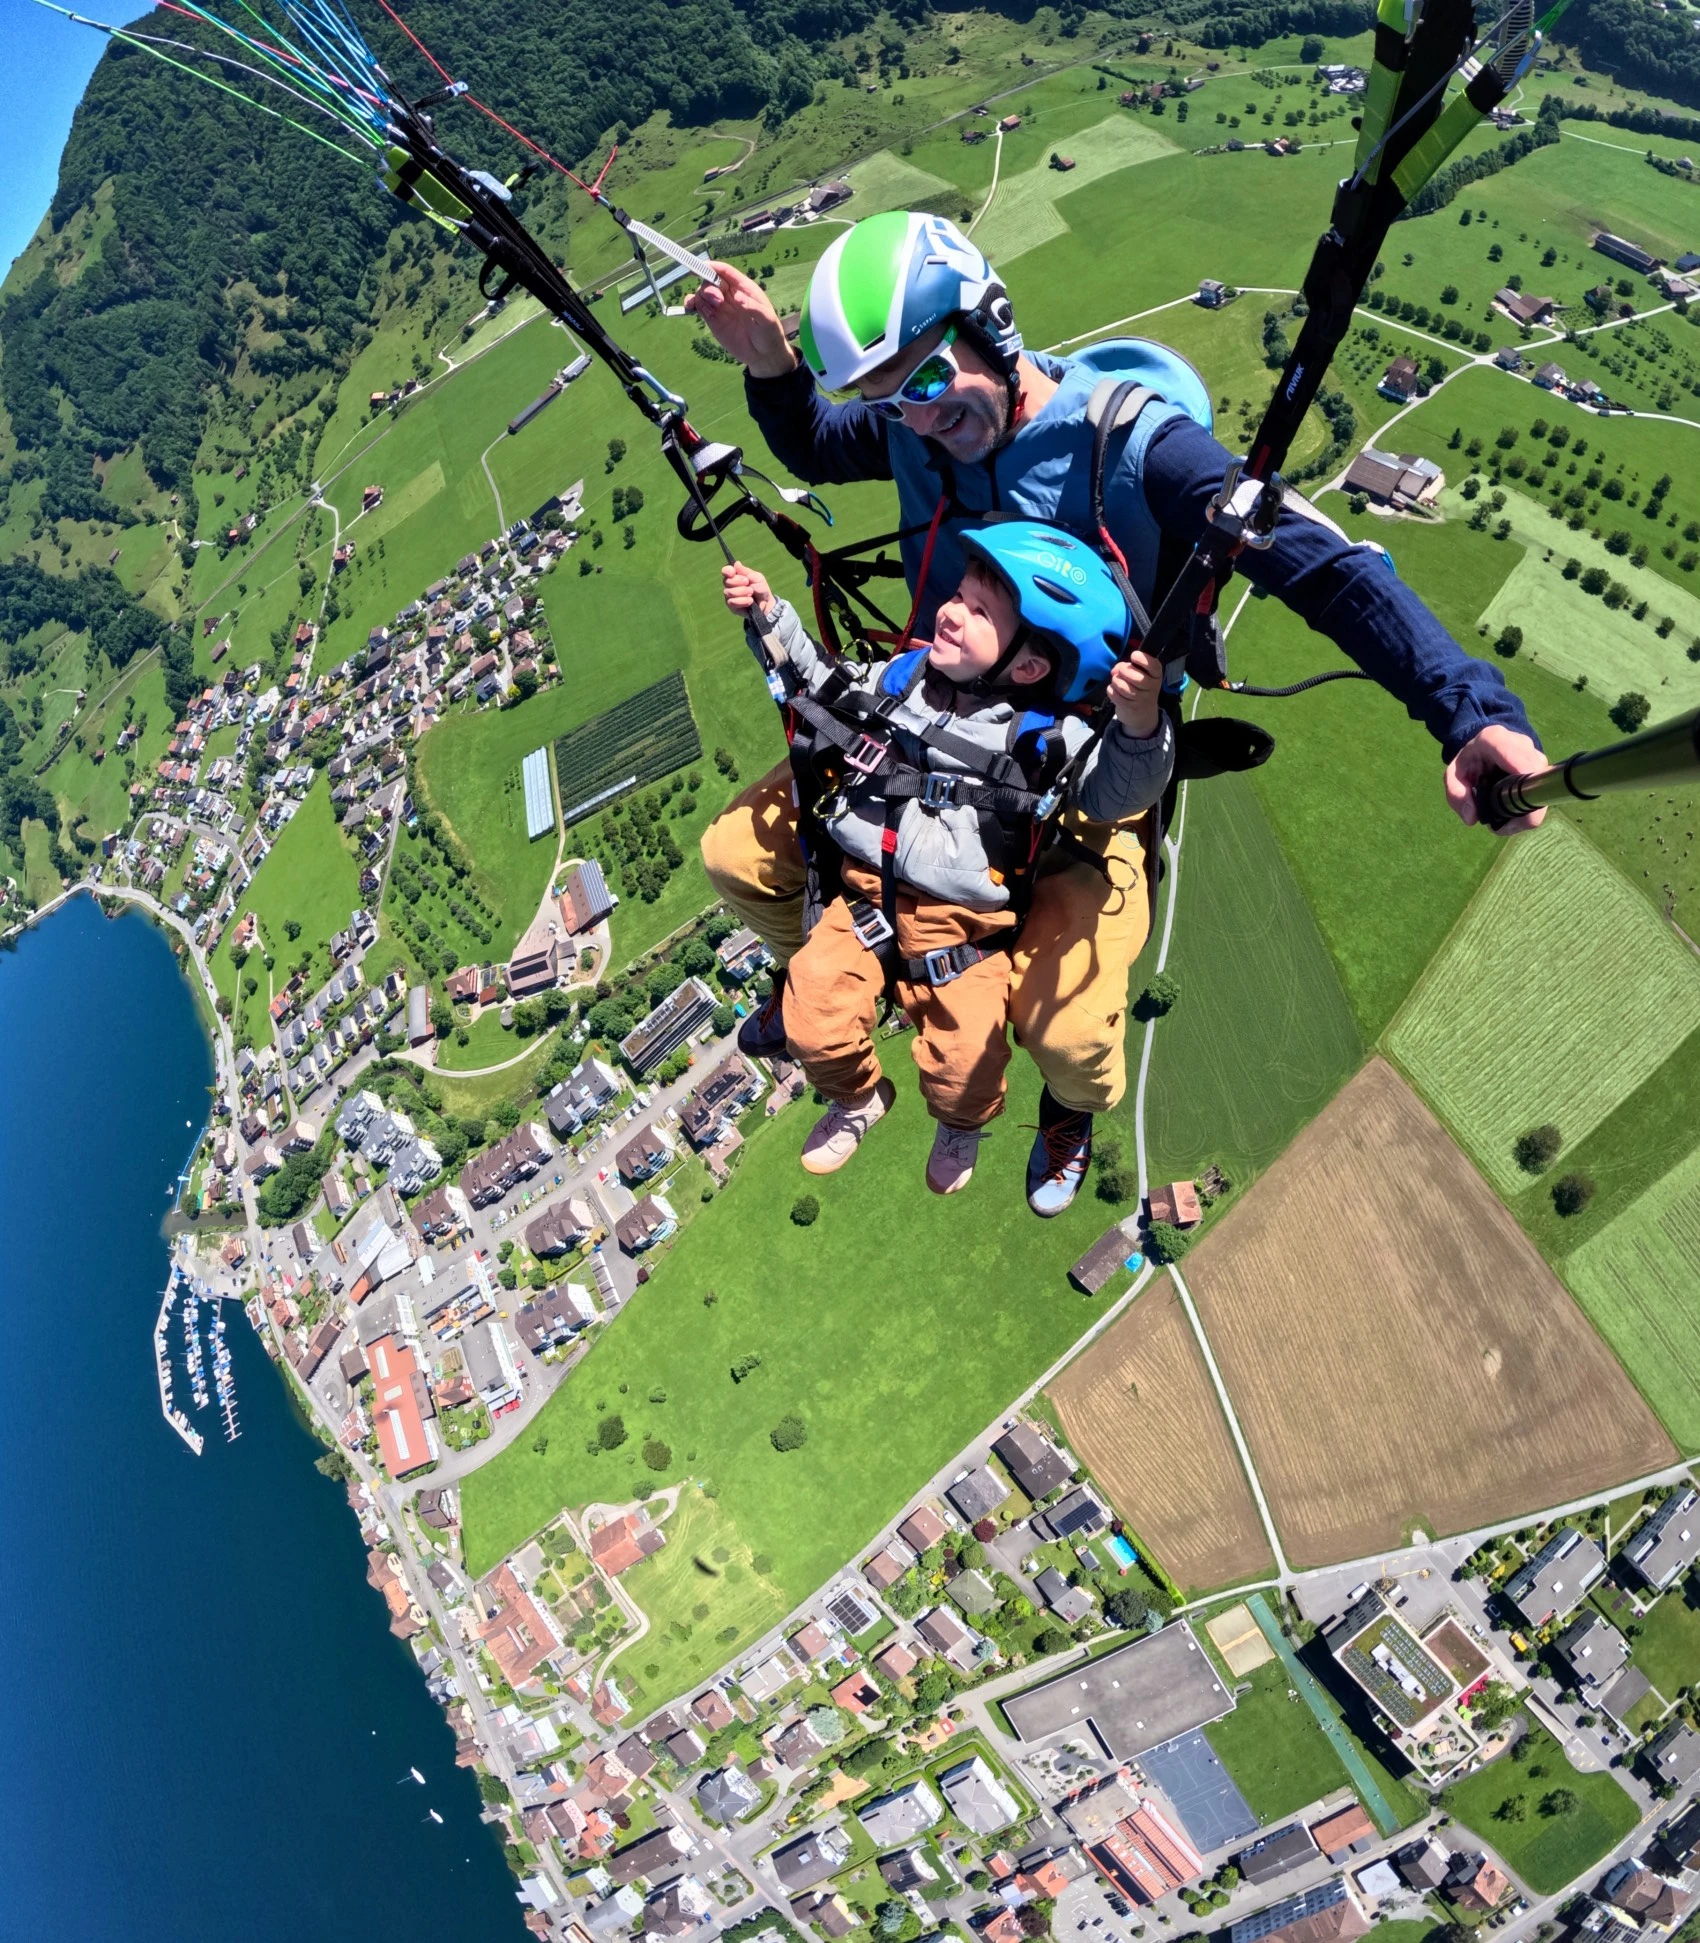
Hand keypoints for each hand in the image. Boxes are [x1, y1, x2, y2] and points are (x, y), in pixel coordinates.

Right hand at [683, 262, 797, 378]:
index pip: (725, 272)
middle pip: (711, 281)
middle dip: (709, 286)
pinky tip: (690, 307)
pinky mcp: (712, 320)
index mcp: (744, 288)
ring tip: (712, 310)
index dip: (713, 267)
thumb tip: (738, 297)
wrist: (763, 355)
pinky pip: (699, 307)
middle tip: (717, 300)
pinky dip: (692, 305)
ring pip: (703, 293)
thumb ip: (753, 308)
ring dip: (701, 296)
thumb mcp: (767, 320)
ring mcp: (720, 307)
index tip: (702, 267)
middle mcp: (729, 294)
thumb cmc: (769, 334)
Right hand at [722, 561, 774, 615]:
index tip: (733, 572)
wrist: (766, 603)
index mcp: (735, 576)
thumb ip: (745, 571)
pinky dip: (743, 601)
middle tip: (748, 583)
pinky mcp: (732, 606)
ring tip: (751, 593)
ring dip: (742, 592)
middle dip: (738, 582)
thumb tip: (736, 563)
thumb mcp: (756, 577)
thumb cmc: (761, 588)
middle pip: (726, 581)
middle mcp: (730, 585)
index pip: (725, 571)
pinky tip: (750, 601)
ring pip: (729, 592)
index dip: (727, 571)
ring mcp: (730, 596)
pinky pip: (732, 602)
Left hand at [1107, 652, 1162, 739]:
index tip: (1133, 656)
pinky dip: (1111, 690)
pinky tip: (1113, 689)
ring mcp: (1141, 699)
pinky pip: (1116, 696)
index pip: (1154, 666)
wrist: (1144, 713)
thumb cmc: (1140, 687)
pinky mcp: (1130, 708)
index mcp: (1156, 675)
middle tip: (1119, 670)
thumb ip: (1129, 667)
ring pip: (1124, 688)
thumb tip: (1115, 670)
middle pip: (1137, 678)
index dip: (1143, 659)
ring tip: (1116, 680)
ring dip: (1116, 681)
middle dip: (1124, 671)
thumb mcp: (1141, 674)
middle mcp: (1152, 688)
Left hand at [1444, 725, 1547, 833]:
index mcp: (1493, 739)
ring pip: (1541, 786)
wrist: (1482, 749)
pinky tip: (1512, 810)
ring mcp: (1535, 753)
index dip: (1520, 783)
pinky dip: (1528, 805)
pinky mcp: (1543, 766)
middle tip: (1501, 824)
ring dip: (1525, 808)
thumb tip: (1472, 818)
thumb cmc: (1468, 762)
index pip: (1514, 757)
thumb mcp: (1452, 776)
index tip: (1511, 809)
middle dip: (1520, 806)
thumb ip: (1456, 795)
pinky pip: (1542, 789)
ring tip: (1504, 817)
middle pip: (1533, 778)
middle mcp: (1520, 743)